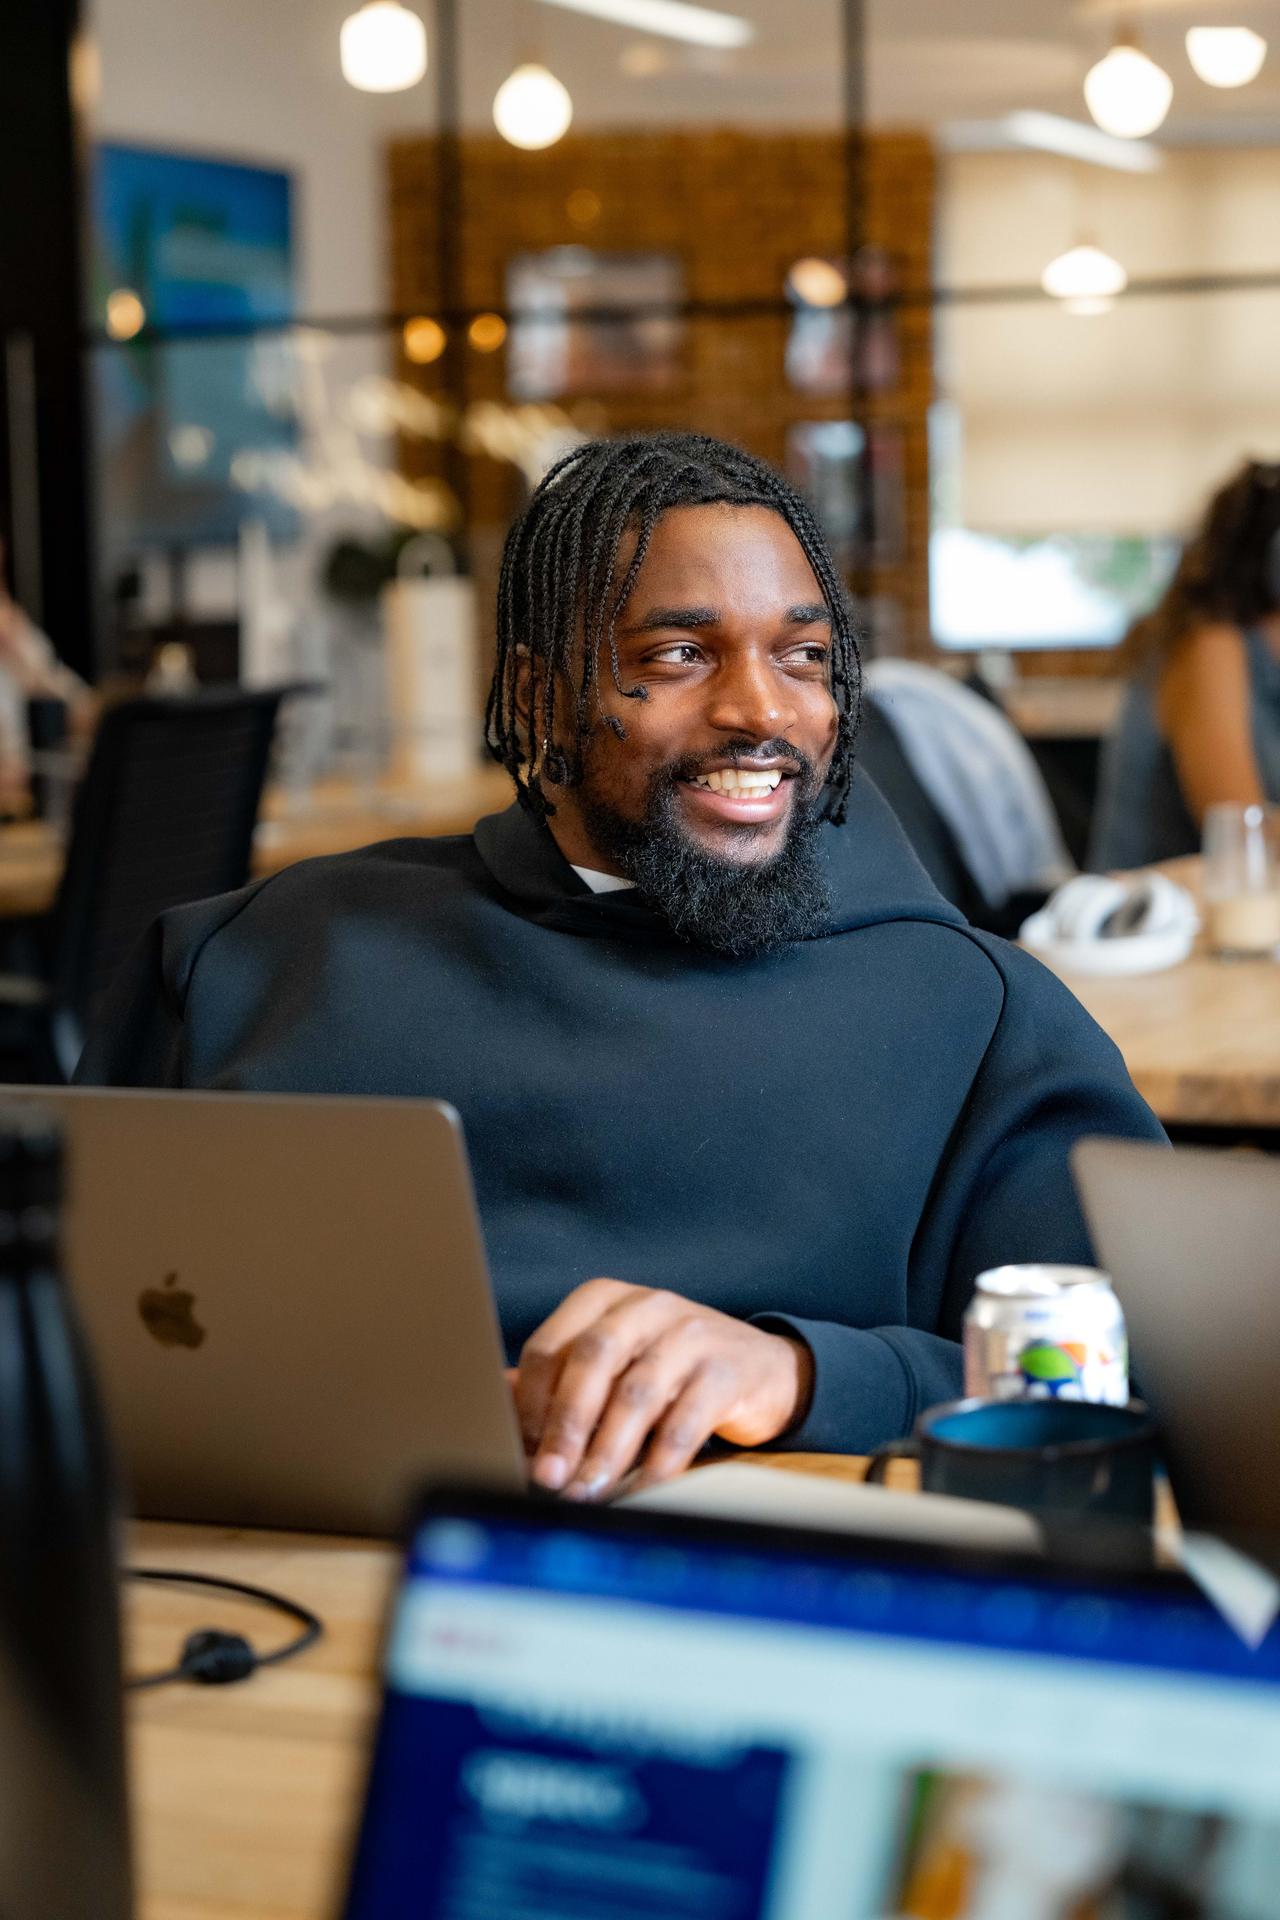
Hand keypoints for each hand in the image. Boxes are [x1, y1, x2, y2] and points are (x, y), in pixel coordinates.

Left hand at [515, 1279, 813, 1501]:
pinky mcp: (727, 1369)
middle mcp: (646, 1306)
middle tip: (548, 1477)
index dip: (532, 1401)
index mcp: (605, 1300)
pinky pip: (685, 1421)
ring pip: (637, 1393)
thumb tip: (497, 1405)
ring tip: (589, 1492)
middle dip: (565, 1424)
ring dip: (607, 1451)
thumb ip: (561, 1382)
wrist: (762, 1369)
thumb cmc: (668, 1370)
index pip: (552, 1345)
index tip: (522, 1449)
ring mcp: (690, 1333)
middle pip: (592, 1360)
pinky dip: (658, 1463)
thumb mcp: (614, 1365)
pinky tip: (642, 1490)